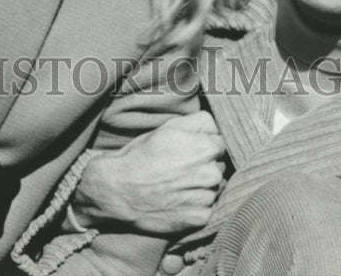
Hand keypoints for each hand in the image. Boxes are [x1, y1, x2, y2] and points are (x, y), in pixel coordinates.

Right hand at [72, 112, 224, 235]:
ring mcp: (206, 197)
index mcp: (205, 147)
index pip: (221, 144)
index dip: (205, 145)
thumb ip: (198, 122)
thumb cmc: (142, 155)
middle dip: (205, 166)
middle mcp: (210, 172)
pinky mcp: (199, 218)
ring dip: (202, 187)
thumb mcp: (167, 128)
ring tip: (178, 184)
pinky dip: (197, 206)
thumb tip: (217, 127)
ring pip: (215, 188)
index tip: (190, 150)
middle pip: (219, 167)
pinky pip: (208, 209)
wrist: (120, 190)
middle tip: (181, 168)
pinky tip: (178, 200)